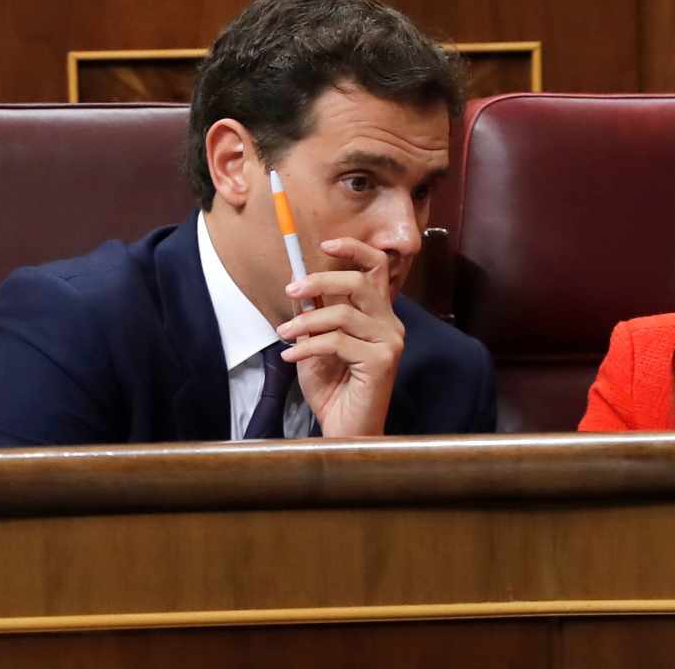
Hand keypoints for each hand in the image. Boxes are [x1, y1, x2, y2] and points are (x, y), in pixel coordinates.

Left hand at [276, 238, 403, 436]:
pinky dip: (308, 346)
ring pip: (344, 313)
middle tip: (291, 289)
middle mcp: (390, 324)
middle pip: (360, 281)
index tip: (324, 243)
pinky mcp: (383, 361)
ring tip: (283, 334)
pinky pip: (337, 342)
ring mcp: (390, 342)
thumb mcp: (316, 344)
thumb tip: (297, 283)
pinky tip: (291, 357)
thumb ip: (313, 315)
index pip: (376, 267)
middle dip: (321, 279)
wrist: (345, 431)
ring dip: (306, 321)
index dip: (354, 249)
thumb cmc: (333, 390)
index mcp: (379, 315)